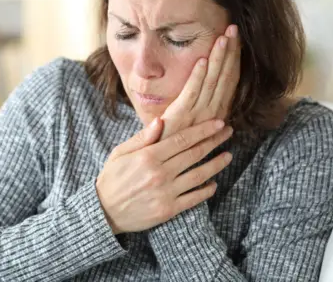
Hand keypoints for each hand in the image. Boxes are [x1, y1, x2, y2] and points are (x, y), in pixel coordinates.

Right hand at [96, 118, 232, 234]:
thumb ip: (142, 137)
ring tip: (228, 156)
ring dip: (216, 164)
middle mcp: (160, 173)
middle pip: (194, 154)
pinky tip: (214, 184)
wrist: (104, 211)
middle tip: (228, 133)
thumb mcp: (120, 153)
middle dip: (214, 141)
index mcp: (148, 156)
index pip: (182, 139)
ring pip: (199, 175)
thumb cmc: (112, 178)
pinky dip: (206, 190)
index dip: (203, 130)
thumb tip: (161, 120)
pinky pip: (194, 198)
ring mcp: (166, 192)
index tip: (218, 123)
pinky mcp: (168, 210)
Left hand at [161, 24, 240, 137]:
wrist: (158, 161)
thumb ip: (203, 111)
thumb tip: (220, 111)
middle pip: (224, 77)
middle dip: (229, 52)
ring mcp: (197, 114)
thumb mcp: (193, 123)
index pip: (229, 80)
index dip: (233, 59)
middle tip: (234, 28)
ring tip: (224, 37)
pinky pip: (191, 92)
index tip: (236, 38)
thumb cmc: (173, 140)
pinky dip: (197, 76)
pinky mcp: (180, 116)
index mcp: (216, 112)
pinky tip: (203, 60)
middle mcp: (211, 112)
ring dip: (218, 59)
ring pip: (212, 81)